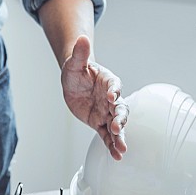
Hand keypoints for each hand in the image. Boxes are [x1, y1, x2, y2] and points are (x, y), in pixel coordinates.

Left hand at [61, 35, 127, 159]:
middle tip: (118, 126)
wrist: (73, 82)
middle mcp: (111, 98)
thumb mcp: (74, 63)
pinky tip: (117, 155)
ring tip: (122, 149)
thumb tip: (82, 38)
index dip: (115, 91)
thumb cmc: (76, 71)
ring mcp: (106, 112)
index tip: (113, 97)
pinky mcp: (99, 123)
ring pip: (117, 125)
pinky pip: (107, 135)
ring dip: (120, 137)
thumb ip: (80, 53)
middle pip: (120, 109)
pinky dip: (112, 145)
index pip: (115, 86)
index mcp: (108, 82)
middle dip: (120, 118)